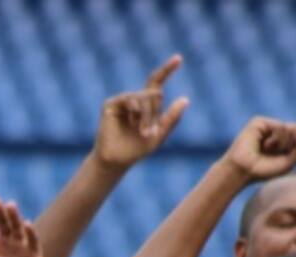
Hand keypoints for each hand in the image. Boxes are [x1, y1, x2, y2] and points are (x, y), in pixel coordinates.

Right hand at [93, 54, 189, 169]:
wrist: (116, 160)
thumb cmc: (137, 150)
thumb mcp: (159, 135)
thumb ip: (172, 119)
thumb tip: (185, 99)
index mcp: (147, 105)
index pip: (157, 83)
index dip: (167, 70)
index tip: (178, 58)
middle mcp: (134, 100)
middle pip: (154, 93)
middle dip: (154, 113)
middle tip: (148, 133)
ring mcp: (122, 101)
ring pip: (144, 97)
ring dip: (146, 115)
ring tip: (142, 132)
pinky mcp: (111, 104)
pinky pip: (130, 99)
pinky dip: (136, 111)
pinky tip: (132, 123)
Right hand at [222, 116, 295, 181]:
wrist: (242, 171)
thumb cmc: (262, 170)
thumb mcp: (288, 163)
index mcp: (282, 139)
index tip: (285, 157)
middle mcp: (274, 130)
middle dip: (290, 144)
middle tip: (274, 153)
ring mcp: (267, 125)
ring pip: (290, 127)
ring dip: (282, 143)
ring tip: (267, 149)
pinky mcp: (259, 122)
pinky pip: (280, 126)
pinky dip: (275, 138)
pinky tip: (263, 145)